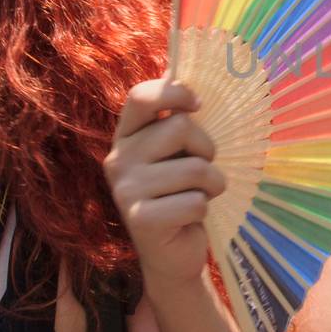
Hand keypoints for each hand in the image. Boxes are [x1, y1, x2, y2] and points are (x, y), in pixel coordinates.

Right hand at [104, 77, 226, 285]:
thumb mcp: (178, 153)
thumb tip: (188, 78)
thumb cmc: (181, 194)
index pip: (141, 97)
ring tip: (200, 195)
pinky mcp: (140, 218)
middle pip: (179, 127)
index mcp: (126, 136)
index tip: (198, 105)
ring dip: (212, 184)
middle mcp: (118, 159)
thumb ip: (178, 121)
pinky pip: (196, 201)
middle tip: (201, 171)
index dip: (175, 93)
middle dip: (206, 149)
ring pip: (195, 168)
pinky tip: (189, 218)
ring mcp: (126, 189)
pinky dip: (204, 210)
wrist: (173, 253)